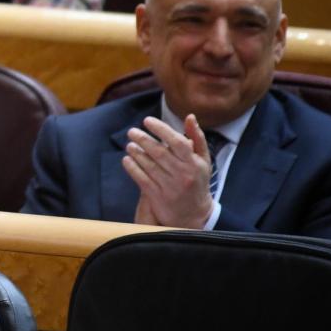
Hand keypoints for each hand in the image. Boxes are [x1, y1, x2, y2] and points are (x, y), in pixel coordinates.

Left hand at [122, 114, 213, 228]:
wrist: (194, 214)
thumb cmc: (197, 180)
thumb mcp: (203, 160)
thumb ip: (197, 137)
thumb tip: (189, 116)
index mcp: (194, 163)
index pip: (177, 142)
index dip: (161, 129)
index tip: (147, 120)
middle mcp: (182, 174)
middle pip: (159, 152)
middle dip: (143, 139)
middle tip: (132, 131)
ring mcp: (169, 186)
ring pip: (148, 165)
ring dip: (136, 152)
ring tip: (129, 144)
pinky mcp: (157, 196)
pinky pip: (141, 179)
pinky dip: (132, 168)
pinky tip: (127, 159)